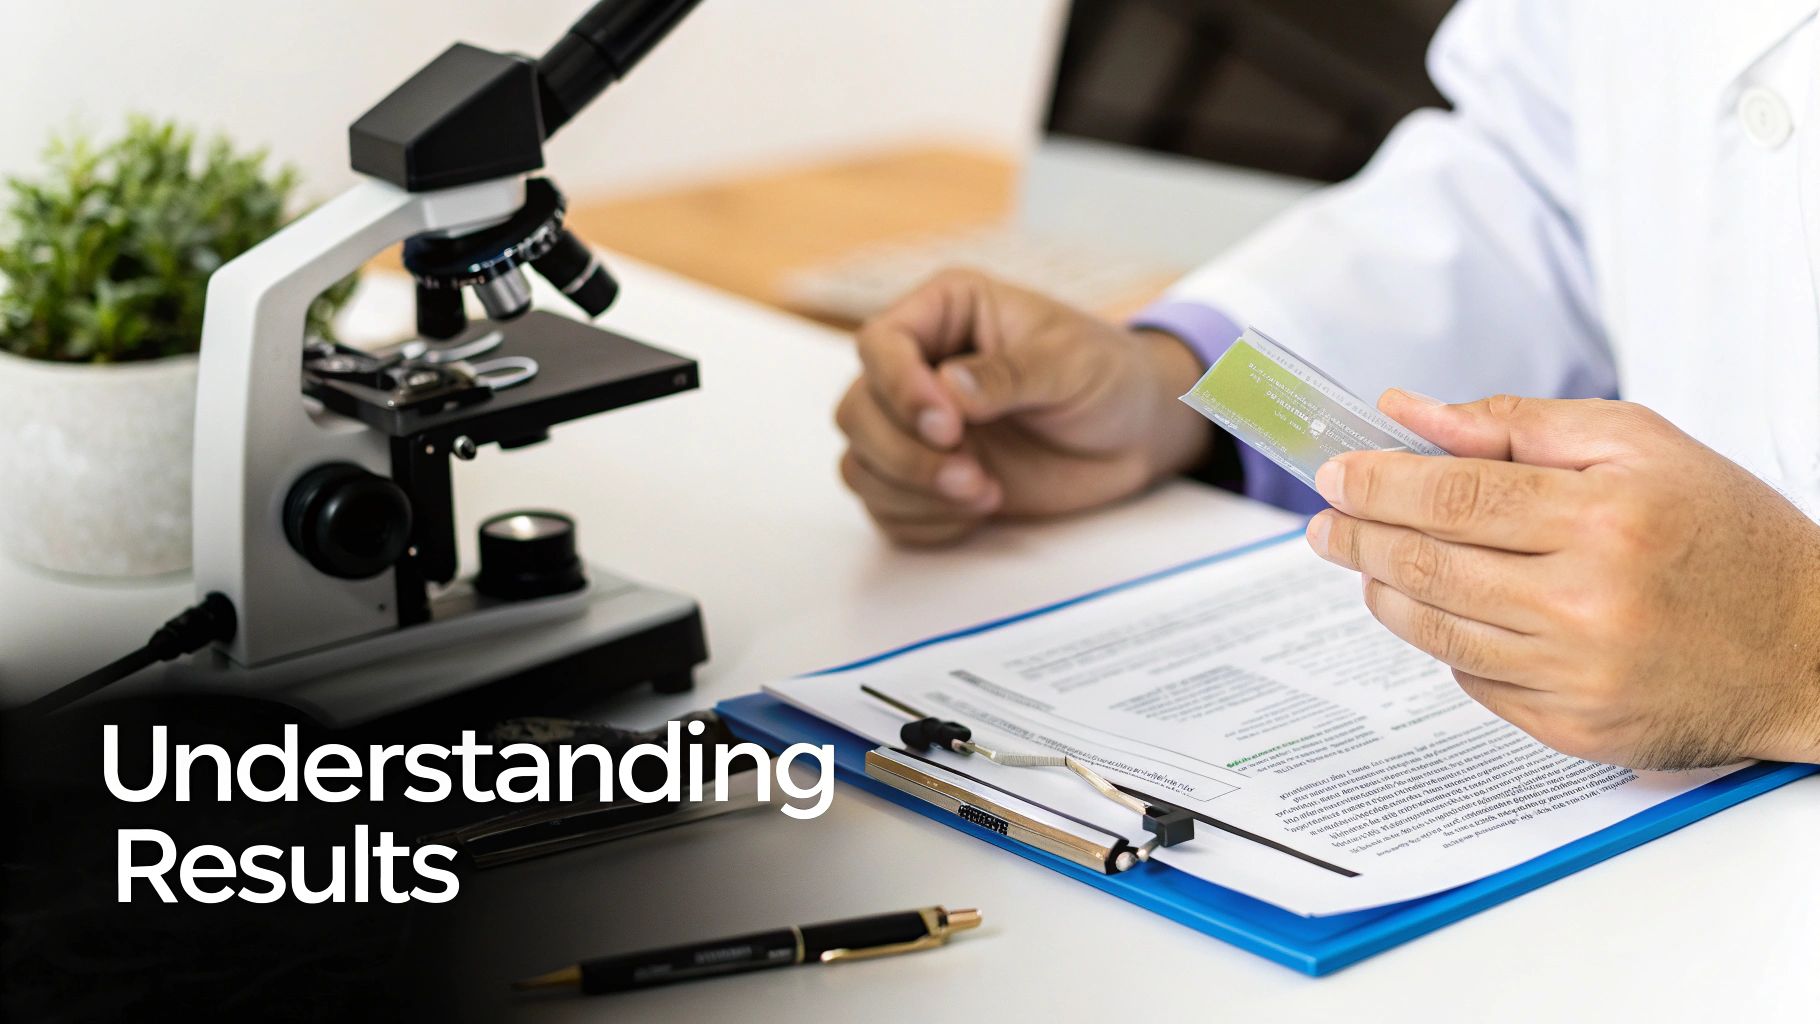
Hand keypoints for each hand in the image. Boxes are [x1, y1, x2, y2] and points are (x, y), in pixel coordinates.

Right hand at [835, 270, 1210, 544]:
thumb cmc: (1107, 377)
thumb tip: (948, 388)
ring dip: (913, 491)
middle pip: (857, 411)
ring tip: (984, 494)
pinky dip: (922, 520)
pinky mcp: (923, 479)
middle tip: (972, 474)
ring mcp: (915, 428)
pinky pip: (884, 507)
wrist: (1134, 435)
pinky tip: (977, 512)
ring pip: (860, 463)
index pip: (880, 343)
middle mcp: (917, 368)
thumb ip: (1010, 373)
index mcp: (945, 314)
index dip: (899, 388)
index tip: (948, 426)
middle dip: (906, 454)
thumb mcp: (1071, 362)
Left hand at [1307, 391, 1819, 768]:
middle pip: (1430, 567)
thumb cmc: (1728, 535)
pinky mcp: (1575, 730)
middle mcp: (1587, 604)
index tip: (1336, 473)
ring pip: (1438, 632)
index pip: (1454, 497)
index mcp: (1603, 520)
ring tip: (1369, 561)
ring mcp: (1578, 677)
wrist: (1811, 648)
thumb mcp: (1640, 446)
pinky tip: (1450, 612)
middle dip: (1360, 536)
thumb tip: (1410, 414)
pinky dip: (1449, 644)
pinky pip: (1476, 682)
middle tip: (1327, 520)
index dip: (1380, 483)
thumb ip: (1515, 428)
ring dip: (1387, 592)